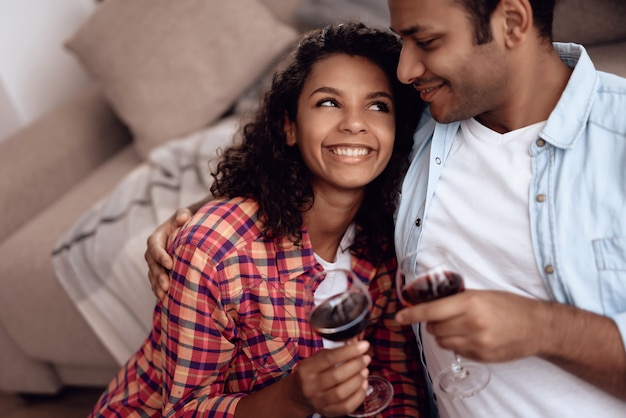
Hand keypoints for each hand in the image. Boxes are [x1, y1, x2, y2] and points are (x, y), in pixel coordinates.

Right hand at [145, 207, 192, 298]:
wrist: (186, 231)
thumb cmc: (186, 221)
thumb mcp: (184, 214)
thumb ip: (182, 214)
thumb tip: (182, 218)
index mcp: (156, 238)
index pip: (155, 247)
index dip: (161, 256)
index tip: (170, 264)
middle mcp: (153, 252)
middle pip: (153, 265)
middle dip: (159, 276)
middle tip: (166, 285)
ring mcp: (155, 264)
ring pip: (153, 276)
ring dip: (157, 286)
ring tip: (164, 296)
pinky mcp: (160, 272)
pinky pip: (157, 282)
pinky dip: (159, 290)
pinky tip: (165, 300)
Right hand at [289, 341, 371, 416]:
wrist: (298, 395)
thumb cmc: (310, 373)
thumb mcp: (314, 359)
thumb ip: (333, 353)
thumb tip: (355, 346)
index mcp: (307, 369)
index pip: (329, 358)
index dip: (349, 351)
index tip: (364, 345)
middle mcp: (311, 386)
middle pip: (337, 376)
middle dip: (356, 365)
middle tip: (366, 358)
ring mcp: (319, 401)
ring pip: (342, 392)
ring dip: (358, 380)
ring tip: (365, 370)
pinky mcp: (327, 412)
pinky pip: (347, 406)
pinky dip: (359, 395)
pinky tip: (363, 384)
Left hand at [395, 290, 548, 362]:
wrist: (538, 327)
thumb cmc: (509, 306)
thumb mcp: (482, 295)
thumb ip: (456, 300)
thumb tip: (430, 306)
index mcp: (470, 303)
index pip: (431, 311)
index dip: (411, 314)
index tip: (398, 317)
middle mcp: (471, 324)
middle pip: (434, 328)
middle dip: (434, 323)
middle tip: (445, 317)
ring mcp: (477, 343)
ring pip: (442, 342)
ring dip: (443, 335)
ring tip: (459, 327)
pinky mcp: (482, 357)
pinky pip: (456, 351)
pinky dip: (457, 344)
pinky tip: (470, 336)